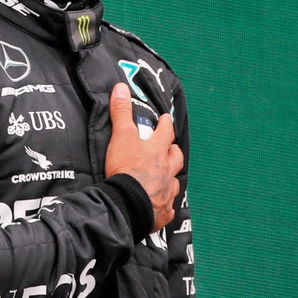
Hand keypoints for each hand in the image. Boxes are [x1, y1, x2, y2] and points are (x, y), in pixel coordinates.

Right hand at [103, 82, 181, 231]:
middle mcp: (166, 170)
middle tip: (171, 148)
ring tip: (167, 177)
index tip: (167, 119)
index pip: (165, 133)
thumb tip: (121, 87)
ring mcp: (166, 191)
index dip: (166, 125)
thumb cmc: (126, 168)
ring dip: (171, 178)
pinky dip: (166, 206)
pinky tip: (165, 207)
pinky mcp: (162, 211)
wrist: (128, 202)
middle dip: (174, 151)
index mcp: (157, 151)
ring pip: (174, 182)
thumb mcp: (121, 136)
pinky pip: (168, 208)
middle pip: (176, 158)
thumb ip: (121, 112)